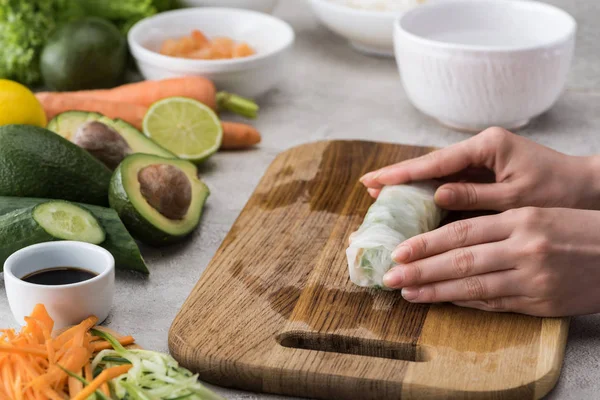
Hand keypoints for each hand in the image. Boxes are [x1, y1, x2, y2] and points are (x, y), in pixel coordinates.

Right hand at [360, 127, 599, 210]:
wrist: (587, 188)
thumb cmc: (558, 191)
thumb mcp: (515, 196)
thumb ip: (475, 195)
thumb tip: (436, 195)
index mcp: (488, 145)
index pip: (436, 162)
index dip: (403, 172)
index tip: (375, 179)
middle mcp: (481, 148)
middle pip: (432, 165)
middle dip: (400, 177)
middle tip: (369, 187)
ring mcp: (482, 160)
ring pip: (439, 174)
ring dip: (412, 185)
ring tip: (382, 194)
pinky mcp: (485, 173)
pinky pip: (452, 183)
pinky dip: (431, 193)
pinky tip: (413, 201)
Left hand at [382, 207, 599, 316]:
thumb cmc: (574, 228)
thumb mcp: (535, 213)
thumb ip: (494, 224)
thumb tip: (448, 238)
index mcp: (519, 219)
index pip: (461, 231)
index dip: (426, 243)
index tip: (400, 251)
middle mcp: (523, 248)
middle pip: (460, 260)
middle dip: (421, 270)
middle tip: (391, 276)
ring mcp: (533, 278)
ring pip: (473, 287)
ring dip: (437, 292)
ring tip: (409, 294)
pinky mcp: (541, 303)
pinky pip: (495, 304)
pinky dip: (467, 303)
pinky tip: (444, 302)